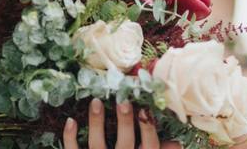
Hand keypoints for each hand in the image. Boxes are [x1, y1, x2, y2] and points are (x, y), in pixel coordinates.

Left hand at [63, 98, 179, 148]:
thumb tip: (176, 143)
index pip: (150, 146)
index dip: (148, 128)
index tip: (145, 107)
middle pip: (125, 143)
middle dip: (124, 123)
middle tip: (122, 102)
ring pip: (97, 145)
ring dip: (96, 123)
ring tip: (96, 102)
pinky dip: (70, 138)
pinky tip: (70, 120)